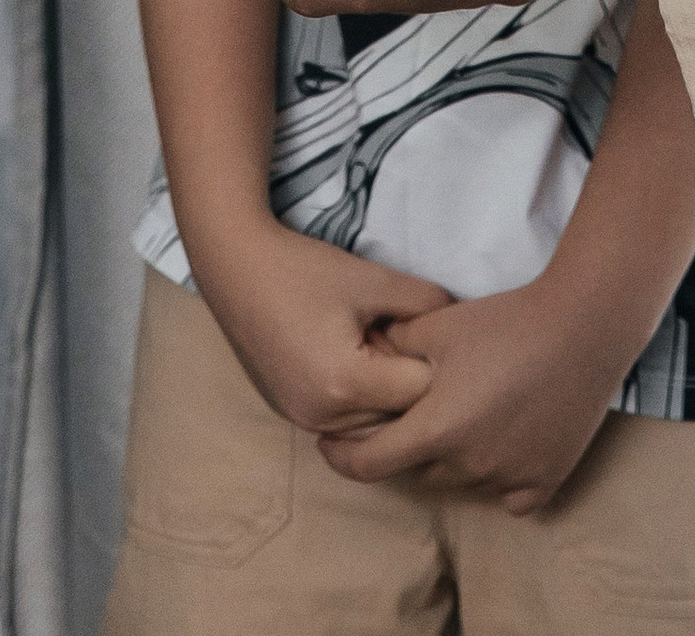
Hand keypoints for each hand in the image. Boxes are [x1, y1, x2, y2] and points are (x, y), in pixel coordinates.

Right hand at [187, 217, 450, 439]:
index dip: (428, 360)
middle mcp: (324, 417)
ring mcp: (304, 421)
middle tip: (402, 341)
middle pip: (396, 420)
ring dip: (384, 398)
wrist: (236, 267)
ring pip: (372, 428)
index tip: (421, 333)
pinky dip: (359, 401)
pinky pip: (343, 424)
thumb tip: (458, 322)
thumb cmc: (305, 270)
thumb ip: (426, 303)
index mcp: (347, 384)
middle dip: (408, 384)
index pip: (418, 392)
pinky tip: (355, 359)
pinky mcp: (292, 414)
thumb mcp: (374, 279)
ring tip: (378, 350)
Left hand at [321, 277, 627, 510]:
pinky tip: (501, 444)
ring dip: (452, 458)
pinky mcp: (545, 479)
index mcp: (436, 429)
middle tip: (413, 410)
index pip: (370, 464)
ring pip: (462, 481)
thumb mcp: (437, 325)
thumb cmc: (505, 321)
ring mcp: (509, 478)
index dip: (341, 456)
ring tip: (465, 414)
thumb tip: (363, 357)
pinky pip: (508, 496)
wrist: (581, 327)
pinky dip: (498, 478)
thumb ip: (392, 348)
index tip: (329, 443)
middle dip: (407, 445)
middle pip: (418, 469)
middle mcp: (469, 464)